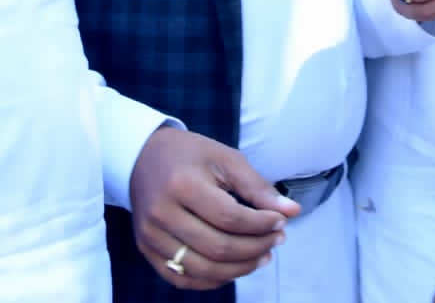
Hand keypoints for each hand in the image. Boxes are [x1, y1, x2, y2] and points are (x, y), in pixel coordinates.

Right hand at [128, 126, 298, 289]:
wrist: (142, 156)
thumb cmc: (190, 155)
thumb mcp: (226, 159)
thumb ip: (258, 187)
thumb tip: (292, 212)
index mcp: (182, 184)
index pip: (230, 218)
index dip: (261, 225)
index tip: (281, 221)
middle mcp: (161, 214)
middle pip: (218, 248)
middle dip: (255, 248)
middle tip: (277, 240)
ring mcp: (150, 236)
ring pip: (202, 269)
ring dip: (240, 268)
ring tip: (262, 256)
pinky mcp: (146, 251)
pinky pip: (182, 278)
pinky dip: (213, 279)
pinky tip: (235, 267)